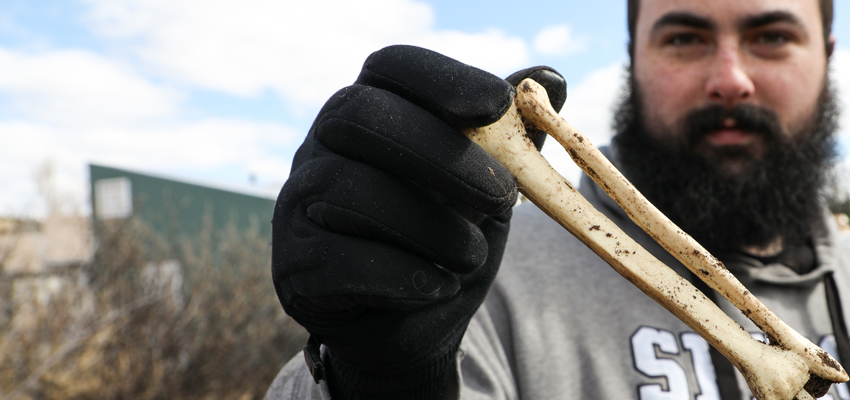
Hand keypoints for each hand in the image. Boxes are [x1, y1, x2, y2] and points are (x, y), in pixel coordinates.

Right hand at [271, 45, 564, 397]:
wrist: (411, 326)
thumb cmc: (447, 237)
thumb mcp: (488, 186)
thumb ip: (513, 136)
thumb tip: (550, 79)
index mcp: (369, 111)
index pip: (390, 67)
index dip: (441, 78)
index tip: (496, 103)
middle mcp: (320, 147)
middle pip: (360, 116)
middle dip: (440, 152)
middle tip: (503, 196)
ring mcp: (297, 205)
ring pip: (347, 188)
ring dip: (427, 224)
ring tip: (474, 255)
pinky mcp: (294, 266)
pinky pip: (337, 259)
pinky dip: (400, 274)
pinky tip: (439, 285)